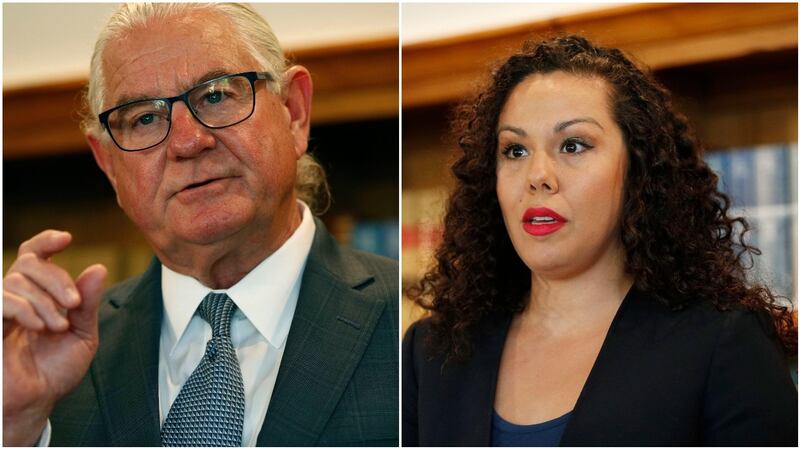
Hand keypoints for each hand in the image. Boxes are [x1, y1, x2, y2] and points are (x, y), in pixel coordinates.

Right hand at [3, 230, 106, 445]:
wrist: (37, 402)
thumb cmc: (56, 370)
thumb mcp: (82, 333)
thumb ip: (87, 303)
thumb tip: (97, 268)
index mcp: (38, 295)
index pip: (34, 255)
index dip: (46, 241)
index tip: (66, 239)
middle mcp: (16, 297)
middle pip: (29, 262)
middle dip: (57, 278)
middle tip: (73, 304)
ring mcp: (1, 311)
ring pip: (16, 279)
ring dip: (45, 301)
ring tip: (59, 326)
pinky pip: (2, 300)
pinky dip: (25, 308)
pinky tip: (40, 327)